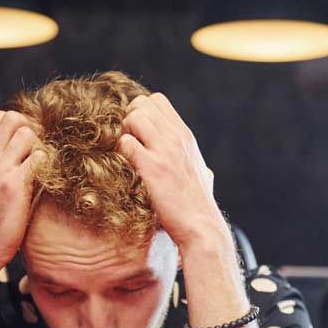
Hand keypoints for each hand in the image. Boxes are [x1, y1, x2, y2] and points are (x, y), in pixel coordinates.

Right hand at [0, 110, 44, 270]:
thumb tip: (19, 150)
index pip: (0, 117)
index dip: (20, 124)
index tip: (30, 144)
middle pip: (15, 117)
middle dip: (33, 129)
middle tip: (39, 153)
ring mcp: (1, 169)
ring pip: (28, 133)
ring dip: (41, 146)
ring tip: (42, 169)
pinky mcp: (16, 184)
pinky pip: (40, 157)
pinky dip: (48, 165)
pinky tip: (47, 181)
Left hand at [117, 93, 226, 250]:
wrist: (200, 226)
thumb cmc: (198, 205)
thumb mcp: (202, 175)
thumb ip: (195, 165)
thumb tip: (206, 173)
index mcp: (186, 136)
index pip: (157, 100)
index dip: (142, 111)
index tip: (140, 133)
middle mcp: (176, 138)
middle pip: (141, 103)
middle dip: (130, 120)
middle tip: (130, 143)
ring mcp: (164, 151)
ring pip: (133, 118)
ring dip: (124, 133)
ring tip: (128, 155)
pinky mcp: (152, 167)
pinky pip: (126, 143)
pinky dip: (121, 153)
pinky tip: (128, 169)